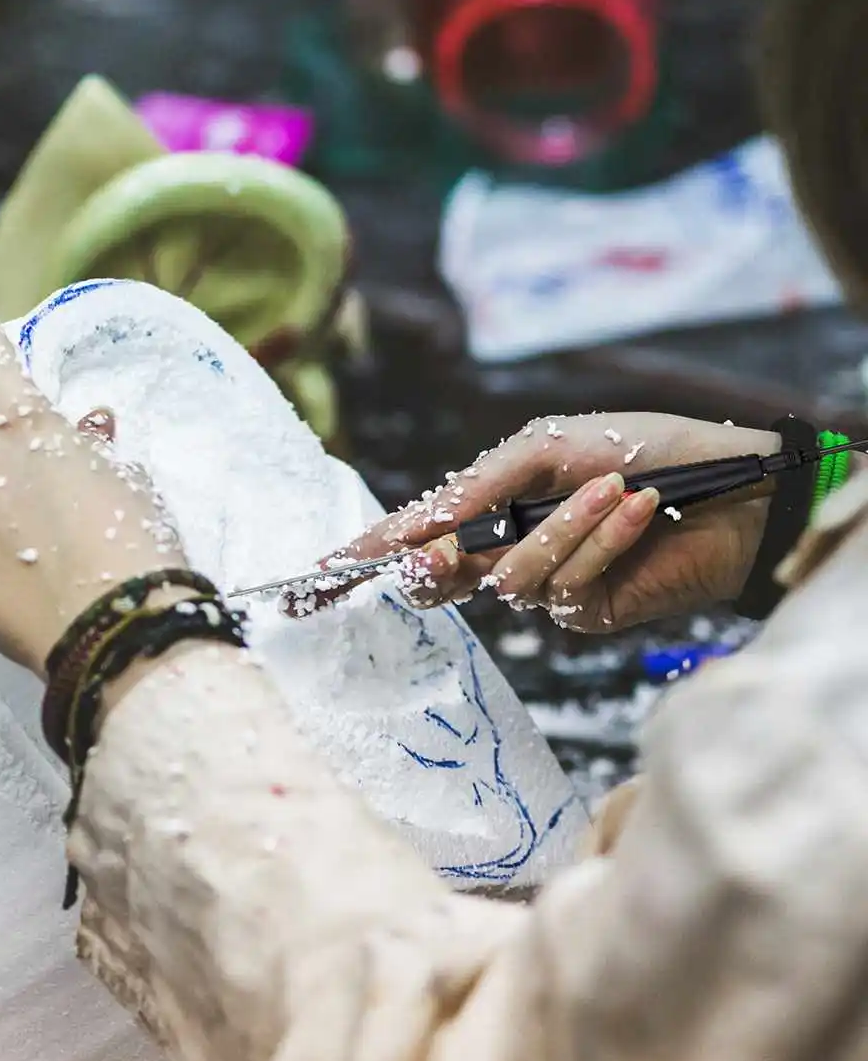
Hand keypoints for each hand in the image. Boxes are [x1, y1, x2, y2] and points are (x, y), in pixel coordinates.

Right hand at [300, 413, 780, 631]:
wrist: (737, 485)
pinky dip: (601, 542)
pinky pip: (566, 588)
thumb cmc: (644, 447)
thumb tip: (418, 523)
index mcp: (494, 507)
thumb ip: (477, 487)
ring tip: (613, 489)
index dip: (372, 552)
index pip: (419, 535)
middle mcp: (510, 550)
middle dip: (432, 564)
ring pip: (510, 581)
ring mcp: (546, 586)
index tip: (322, 566)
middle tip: (430, 552)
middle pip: (440, 578)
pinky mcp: (587, 613)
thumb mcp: (548, 446)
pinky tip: (635, 510)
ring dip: (562, 530)